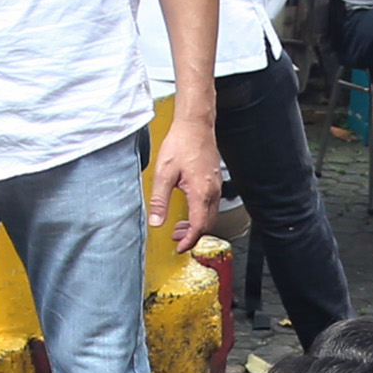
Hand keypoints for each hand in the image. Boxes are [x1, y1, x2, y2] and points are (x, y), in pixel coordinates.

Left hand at [147, 113, 223, 256]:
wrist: (195, 125)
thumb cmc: (181, 144)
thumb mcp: (163, 173)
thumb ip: (159, 200)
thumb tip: (156, 221)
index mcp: (200, 192)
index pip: (199, 226)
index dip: (190, 241)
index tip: (180, 248)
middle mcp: (212, 191)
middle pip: (207, 224)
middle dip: (192, 235)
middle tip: (176, 238)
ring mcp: (216, 186)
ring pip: (210, 215)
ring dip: (196, 225)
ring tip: (179, 227)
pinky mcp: (214, 180)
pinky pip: (211, 205)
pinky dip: (200, 214)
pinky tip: (188, 210)